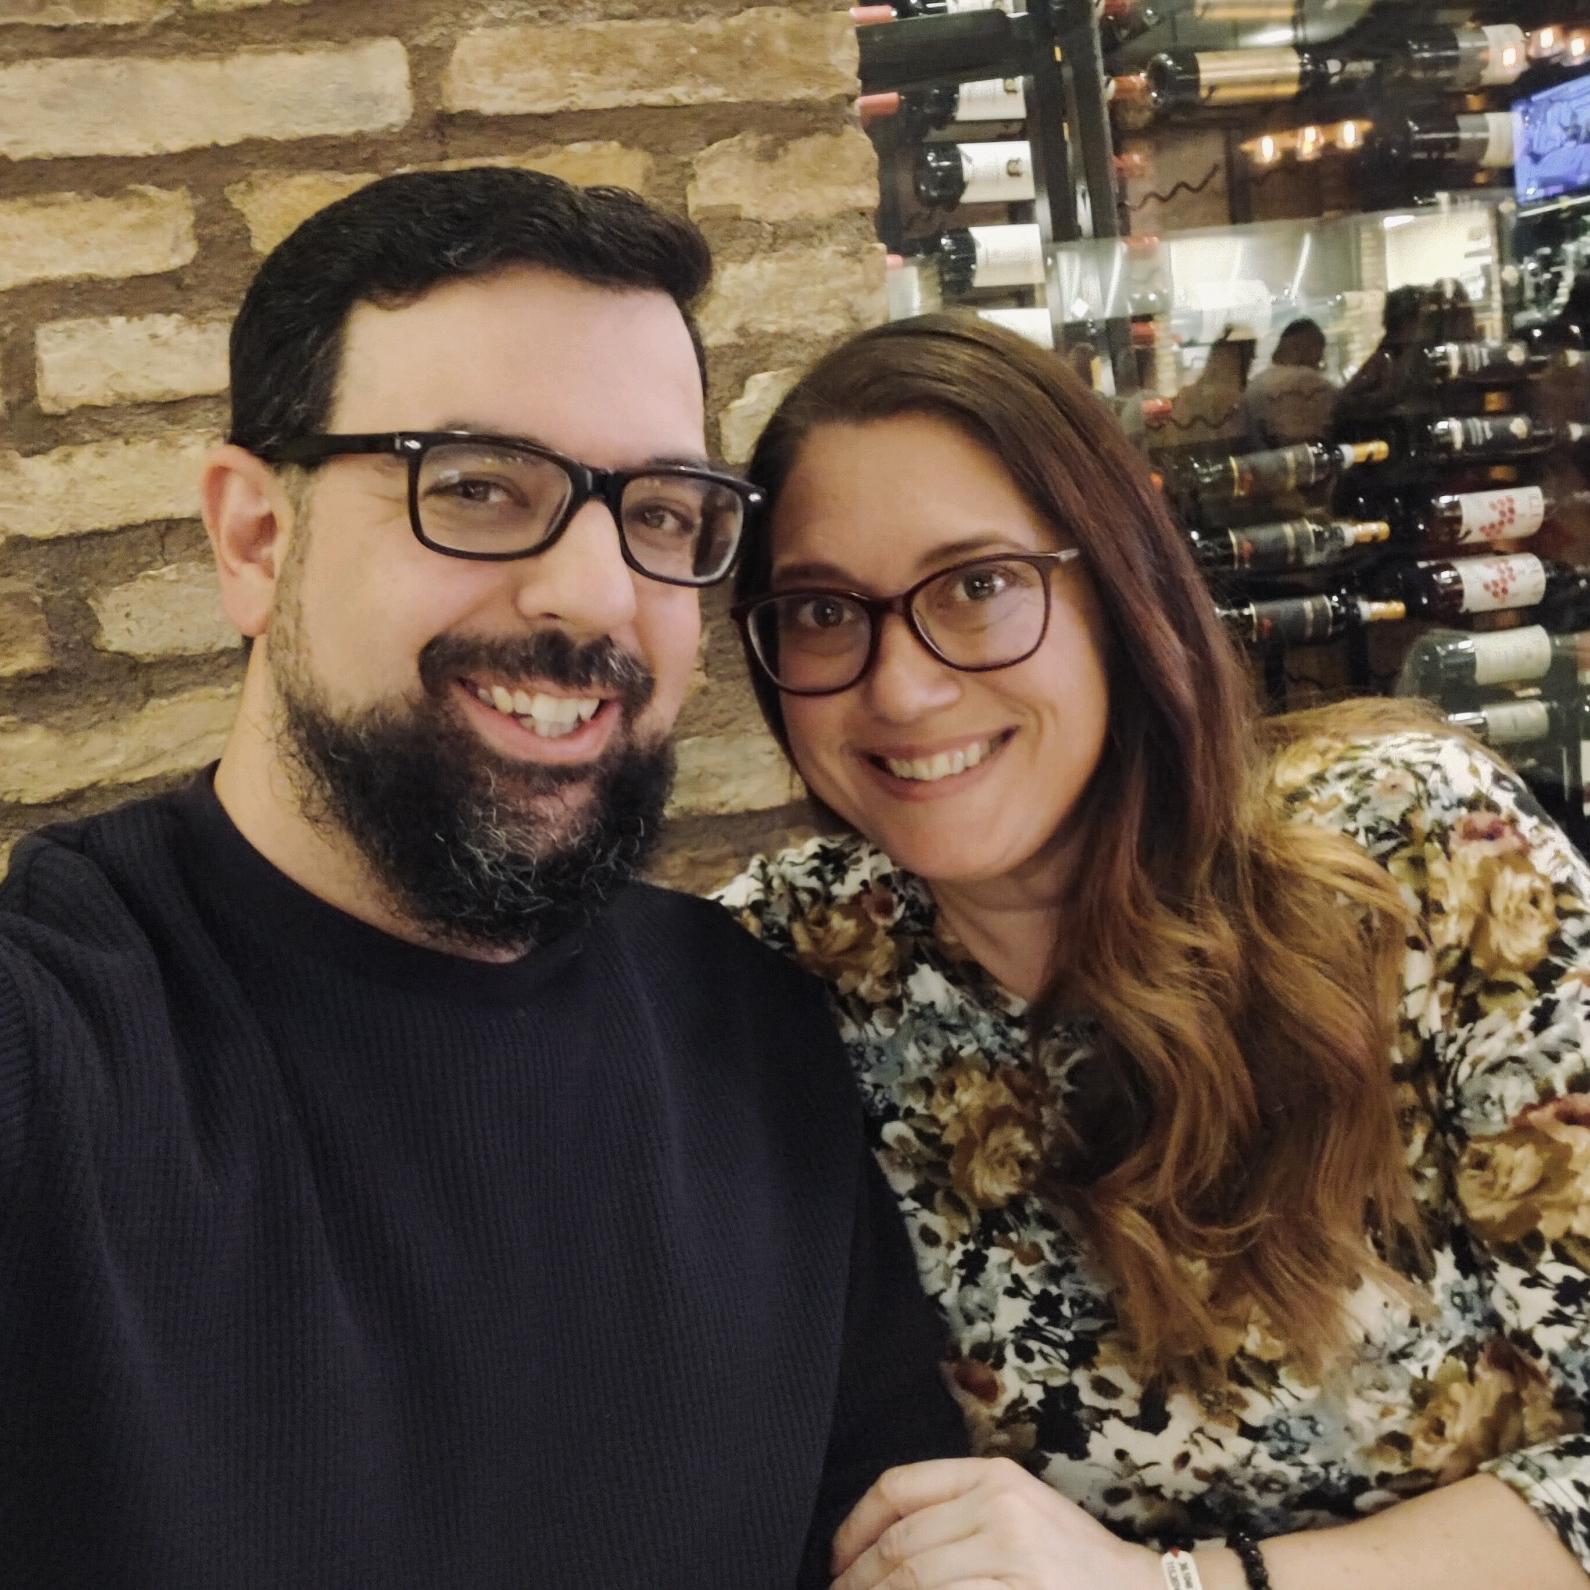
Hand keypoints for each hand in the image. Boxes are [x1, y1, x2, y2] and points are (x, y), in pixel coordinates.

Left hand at [830, 1456, 1163, 1588]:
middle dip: (856, 1580)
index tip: (834, 1560)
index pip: (899, 1487)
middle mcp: (1000, 1508)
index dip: (853, 1526)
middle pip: (900, 1544)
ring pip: (915, 1582)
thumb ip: (956, 1512)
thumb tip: (878, 1546)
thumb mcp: (1018, 1511)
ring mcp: (1012, 1556)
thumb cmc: (1072, 1562)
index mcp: (994, 1475)